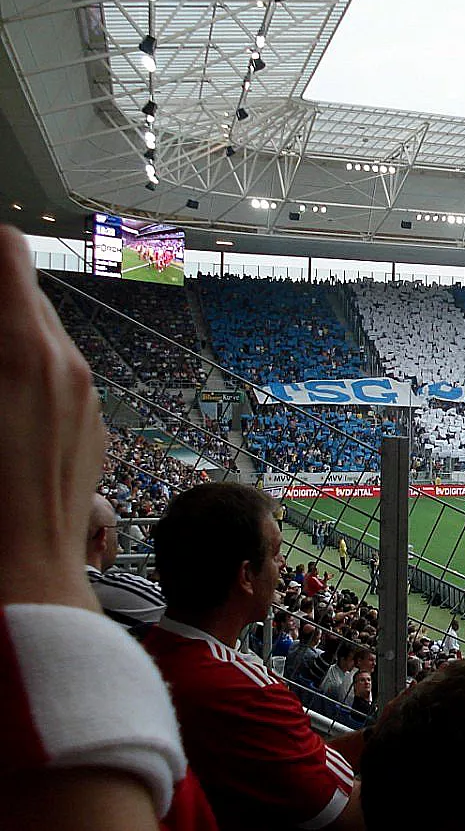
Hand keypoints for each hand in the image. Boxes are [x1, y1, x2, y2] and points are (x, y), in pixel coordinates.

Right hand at [0, 226, 105, 609]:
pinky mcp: (90, 429)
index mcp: (22, 348)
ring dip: (2, 340)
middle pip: (20, 294)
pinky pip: (56, 379)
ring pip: (40, 338)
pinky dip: (23, 376)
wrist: (21, 579)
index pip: (4, 251)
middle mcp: (66, 362)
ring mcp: (85, 397)